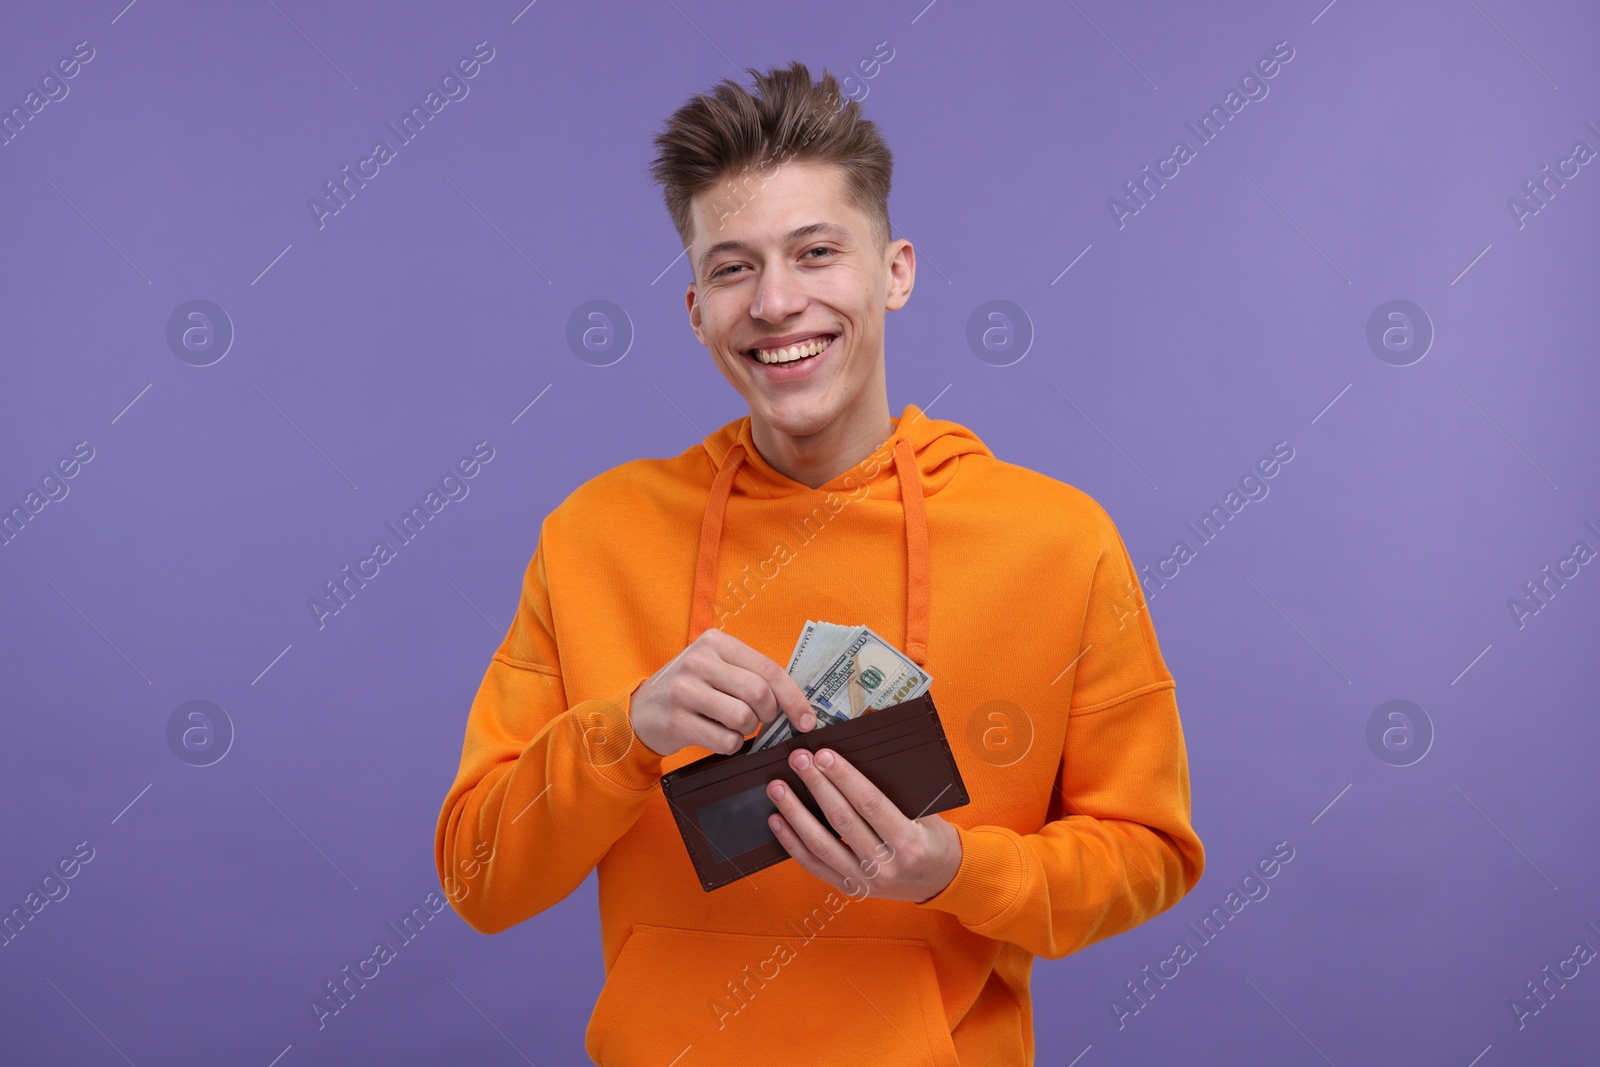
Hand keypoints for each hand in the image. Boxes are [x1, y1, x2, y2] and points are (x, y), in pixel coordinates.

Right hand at [630, 628, 815, 757]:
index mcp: (716, 642)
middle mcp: (699, 661)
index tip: (807, 720)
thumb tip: (798, 702)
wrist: (641, 710)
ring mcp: (684, 690)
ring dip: (747, 731)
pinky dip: (731, 745)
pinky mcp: (676, 720)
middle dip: (769, 715)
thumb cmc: (690, 689)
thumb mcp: (715, 668)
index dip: (794, 698)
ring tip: (734, 727)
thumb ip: (750, 675)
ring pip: (743, 718)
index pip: (768, 669)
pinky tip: (719, 737)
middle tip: (761, 722)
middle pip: (759, 693)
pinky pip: (725, 740)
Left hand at [766, 747, 962, 902]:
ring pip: (821, 844)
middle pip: (841, 820)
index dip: (844, 778)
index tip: (824, 755)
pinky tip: (777, 820)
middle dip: (816, 786)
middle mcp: (885, 865)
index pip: (869, 803)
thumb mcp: (927, 813)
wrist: (941, 881)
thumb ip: (896, 792)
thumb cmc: (933, 839)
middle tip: (798, 760)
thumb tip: (855, 758)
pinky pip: (814, 864)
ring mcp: (864, 881)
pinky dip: (792, 842)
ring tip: (777, 788)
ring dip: (795, 813)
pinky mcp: (849, 888)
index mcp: (908, 842)